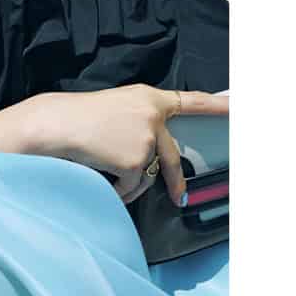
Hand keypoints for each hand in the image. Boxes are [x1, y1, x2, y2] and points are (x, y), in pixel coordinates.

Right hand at [33, 84, 228, 205]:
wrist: (54, 125)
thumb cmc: (76, 118)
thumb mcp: (114, 110)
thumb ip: (138, 123)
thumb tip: (147, 155)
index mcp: (147, 98)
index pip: (191, 101)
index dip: (218, 106)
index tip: (240, 107)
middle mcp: (153, 115)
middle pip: (171, 156)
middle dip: (175, 181)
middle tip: (179, 197)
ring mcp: (147, 138)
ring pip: (147, 175)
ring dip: (128, 182)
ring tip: (102, 170)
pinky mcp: (137, 159)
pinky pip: (132, 186)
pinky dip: (117, 188)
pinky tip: (100, 174)